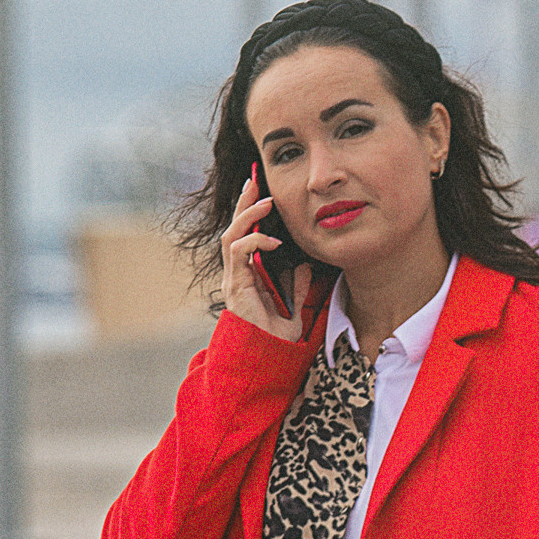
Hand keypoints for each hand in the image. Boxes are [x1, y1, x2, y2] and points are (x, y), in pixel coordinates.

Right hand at [222, 174, 312, 339]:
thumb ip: (298, 287)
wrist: (265, 358)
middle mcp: (237, 273)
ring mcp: (234, 279)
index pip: (247, 235)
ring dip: (248, 215)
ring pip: (232, 236)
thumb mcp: (294, 307)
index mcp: (249, 275)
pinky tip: (273, 241)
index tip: (263, 192)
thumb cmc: (275, 338)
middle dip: (244, 203)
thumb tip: (306, 266)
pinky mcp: (235, 286)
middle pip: (235, 229)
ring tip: (265, 201)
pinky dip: (255, 242)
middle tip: (255, 180)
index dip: (252, 214)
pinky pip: (239, 253)